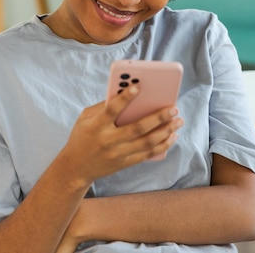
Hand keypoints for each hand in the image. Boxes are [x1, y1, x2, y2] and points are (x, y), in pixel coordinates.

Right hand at [60, 86, 182, 185]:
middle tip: (173, 108)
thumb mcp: (85, 118)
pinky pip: (147, 154)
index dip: (124, 98)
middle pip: (137, 128)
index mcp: (96, 126)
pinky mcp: (125, 163)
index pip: (111, 110)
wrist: (76, 167)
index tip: (139, 87)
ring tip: (178, 121)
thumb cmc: (81, 137)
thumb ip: (103, 106)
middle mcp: (108, 140)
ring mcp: (118, 154)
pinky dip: (162, 145)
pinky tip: (172, 136)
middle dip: (158, 117)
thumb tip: (126, 93)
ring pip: (147, 142)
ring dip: (166, 131)